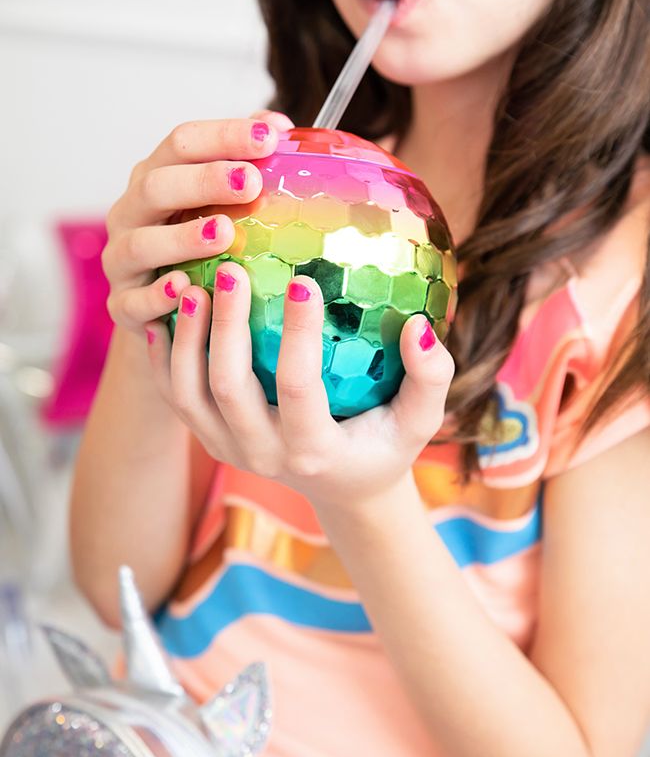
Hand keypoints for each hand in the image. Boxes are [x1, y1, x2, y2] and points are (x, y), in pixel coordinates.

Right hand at [101, 109, 293, 334]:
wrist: (161, 315)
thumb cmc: (196, 251)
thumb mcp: (217, 204)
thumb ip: (243, 163)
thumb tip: (280, 127)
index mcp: (156, 177)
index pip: (183, 143)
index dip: (224, 136)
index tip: (269, 137)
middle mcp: (131, 212)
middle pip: (158, 185)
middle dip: (204, 180)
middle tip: (251, 182)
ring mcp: (121, 259)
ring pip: (142, 243)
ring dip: (184, 237)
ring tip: (225, 233)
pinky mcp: (122, 305)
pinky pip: (135, 301)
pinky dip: (158, 296)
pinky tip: (185, 288)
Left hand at [145, 264, 454, 511]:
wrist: (342, 487)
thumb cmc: (385, 445)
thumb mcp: (420, 421)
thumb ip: (431, 377)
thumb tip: (418, 328)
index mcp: (314, 450)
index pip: (299, 387)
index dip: (299, 334)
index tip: (301, 278)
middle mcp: (262, 455)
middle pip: (230, 388)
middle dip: (226, 327)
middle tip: (232, 268)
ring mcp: (228, 451)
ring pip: (189, 395)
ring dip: (186, 339)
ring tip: (191, 284)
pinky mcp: (209, 440)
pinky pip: (175, 398)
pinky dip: (165, 357)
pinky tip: (166, 313)